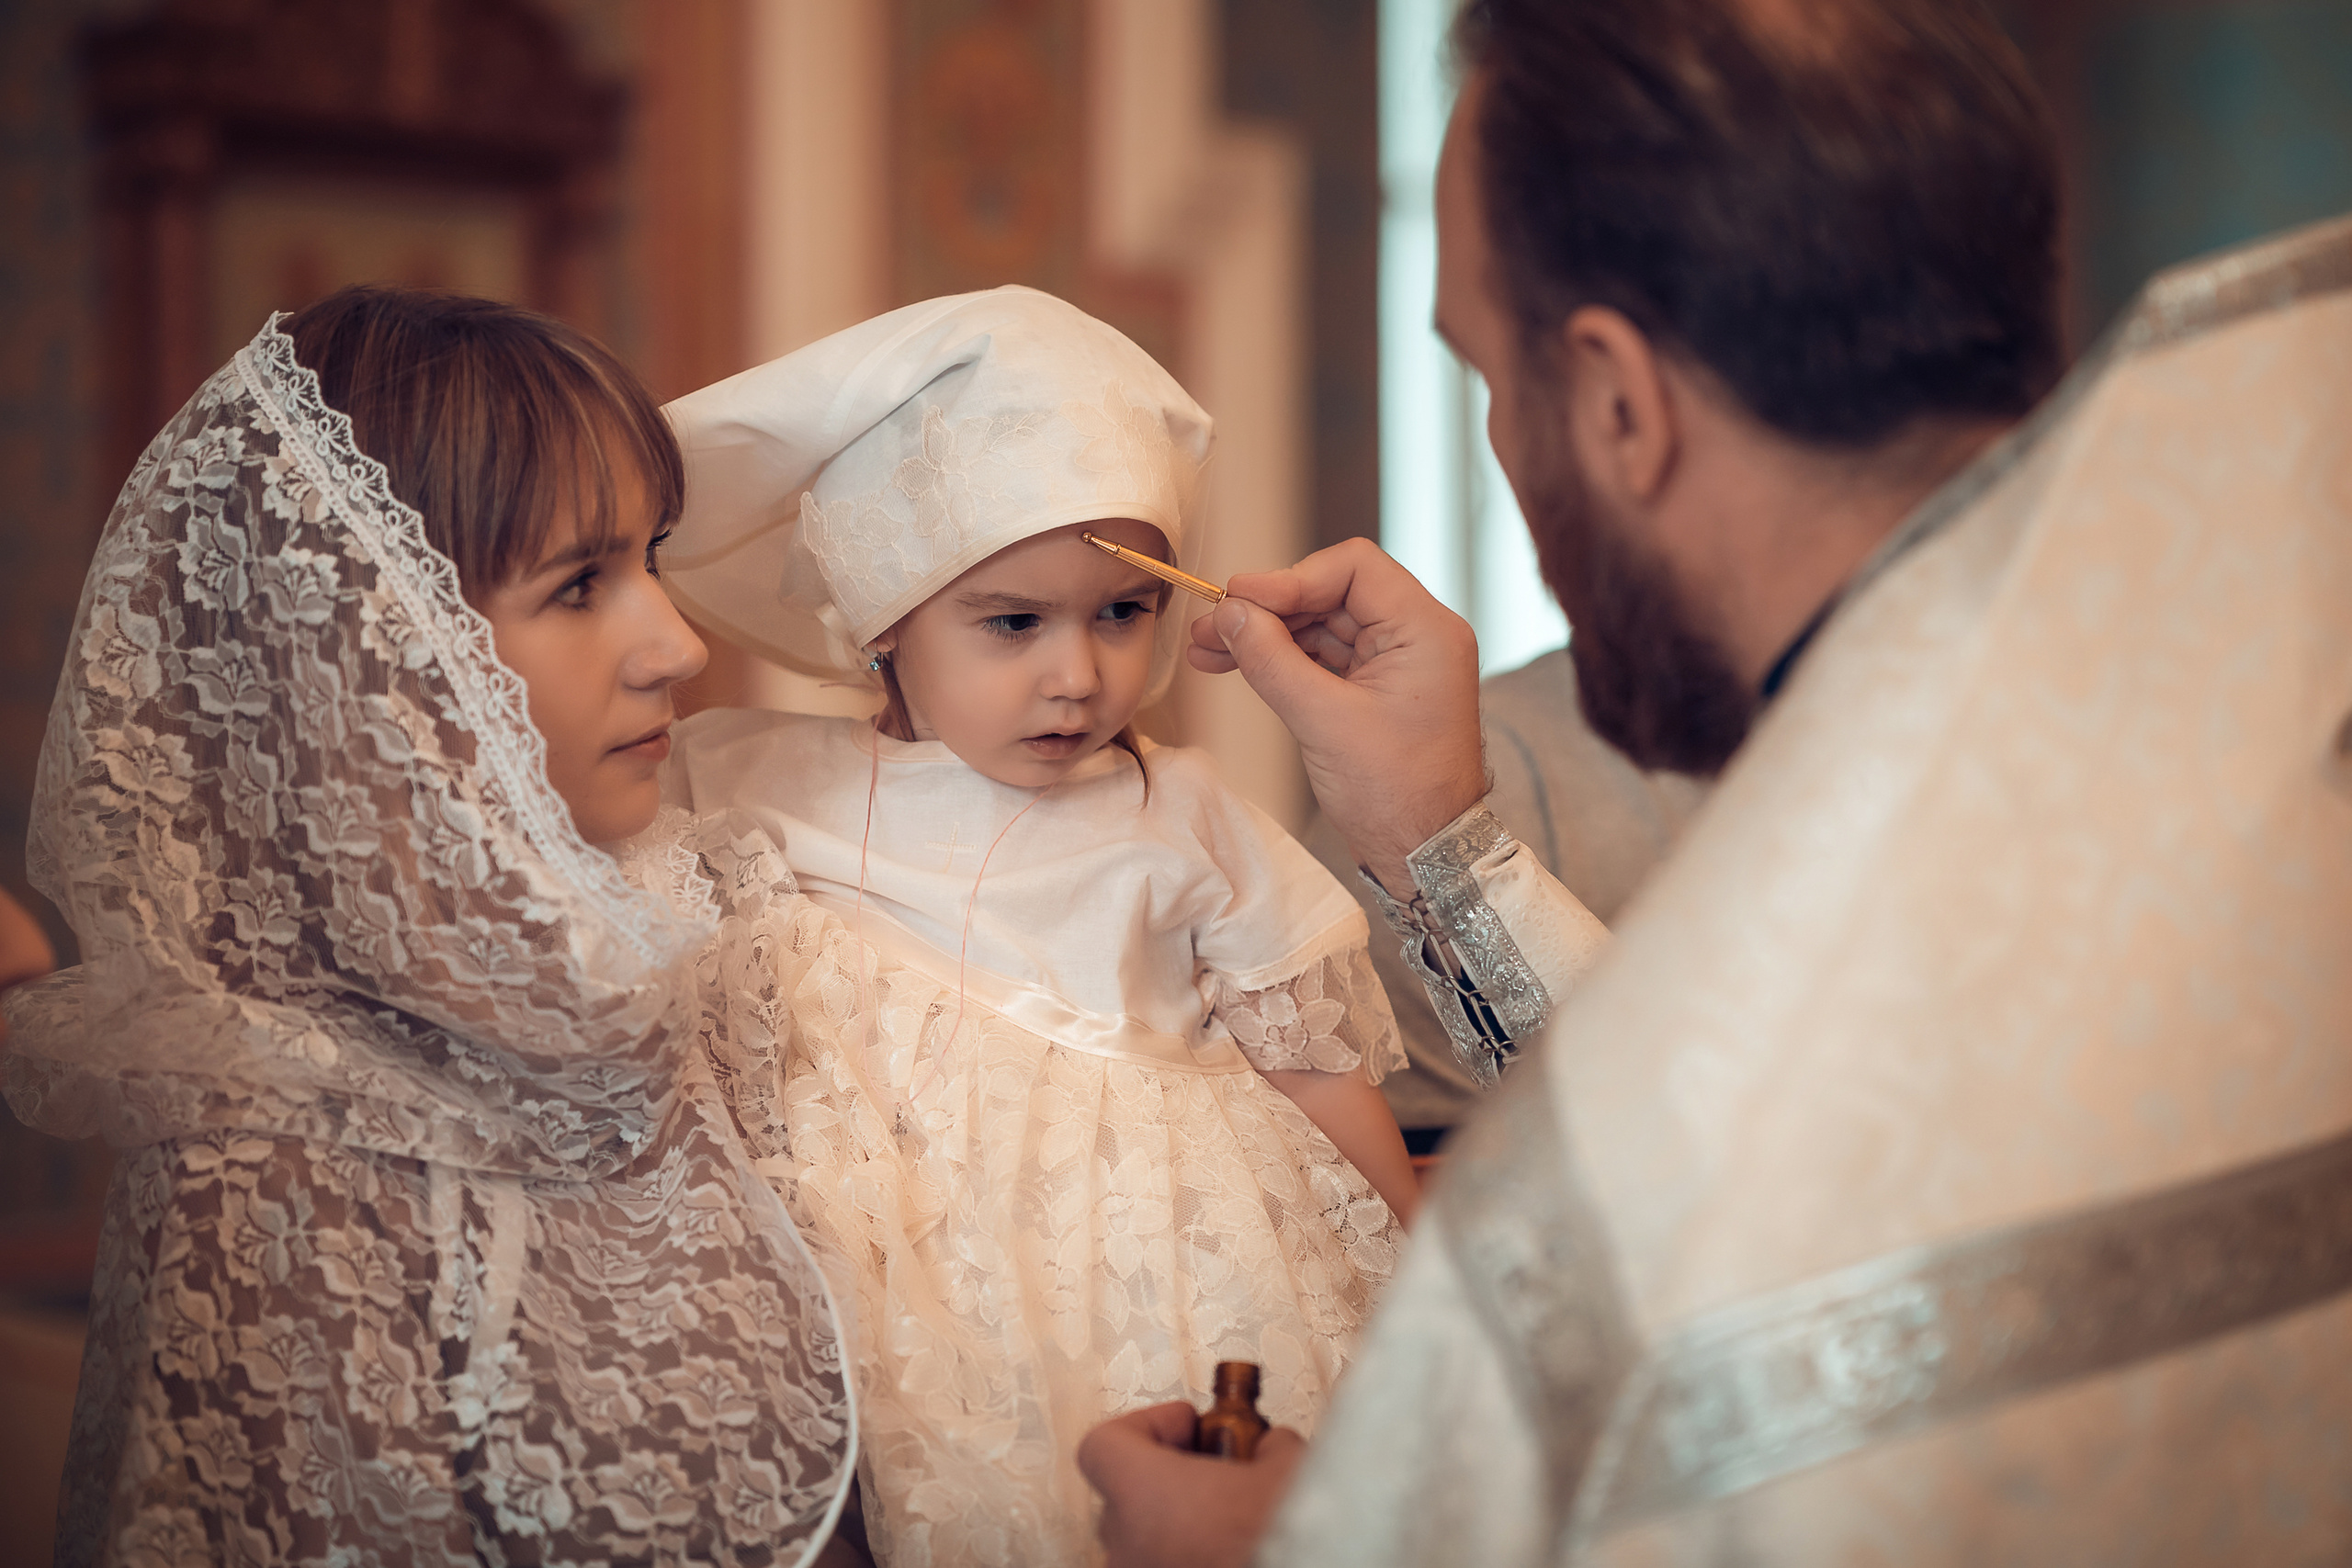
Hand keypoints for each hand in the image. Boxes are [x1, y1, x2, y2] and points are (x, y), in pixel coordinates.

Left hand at [1079, 1401, 1306, 1567]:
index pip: (1105, 1445)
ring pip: (1145, 1543)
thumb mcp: (1289, 1469)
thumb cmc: (1284, 1538)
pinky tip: (1235, 1549)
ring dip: (1180, 1526)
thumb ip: (1269, 1445)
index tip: (1189, 1424)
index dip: (1147, 1425)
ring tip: (1231, 1519)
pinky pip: (1164, 1566)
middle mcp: (1128, 1548)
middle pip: (1124, 1497)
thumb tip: (1270, 1447)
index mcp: (1143, 1496)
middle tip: (1215, 1471)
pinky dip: (1189, 1557)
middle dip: (1170, 1479)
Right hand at [1189, 538, 1485, 890]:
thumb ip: (1272, 660)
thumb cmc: (1397, 796)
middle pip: (1332, 593)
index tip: (1238, 598)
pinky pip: (1327, 656)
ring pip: (1324, 625)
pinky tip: (1239, 665)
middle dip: (1268, 609)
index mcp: (1426, 630)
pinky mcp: (1380, 688)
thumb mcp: (1323, 721)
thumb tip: (1230, 614)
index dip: (1290, 578)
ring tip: (1209, 649)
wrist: (1428, 854)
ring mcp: (1399, 662)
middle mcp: (1419, 636)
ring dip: (1268, 635)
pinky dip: (1284, 659)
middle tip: (1210, 627)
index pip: (1354, 568)